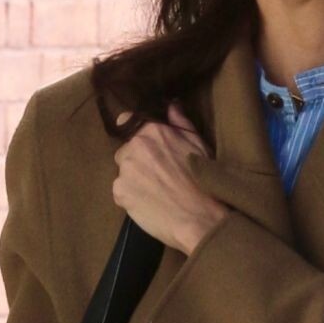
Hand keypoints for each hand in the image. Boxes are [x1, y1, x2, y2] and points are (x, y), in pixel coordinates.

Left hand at [111, 101, 229, 255]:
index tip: (145, 148)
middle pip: (124, 151)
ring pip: (123, 172)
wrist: (199, 217)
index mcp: (152, 130)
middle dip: (136, 161)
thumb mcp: (198, 144)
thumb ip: (180, 123)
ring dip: (133, 180)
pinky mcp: (120, 192)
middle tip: (155, 177)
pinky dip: (130, 198)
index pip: (126, 121)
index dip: (134, 135)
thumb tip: (171, 105)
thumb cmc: (203, 180)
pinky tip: (148, 205)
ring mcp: (125, 169)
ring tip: (153, 193)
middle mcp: (134, 146)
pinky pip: (120, 192)